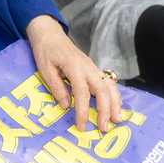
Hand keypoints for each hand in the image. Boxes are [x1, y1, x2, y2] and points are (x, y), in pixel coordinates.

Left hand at [25, 15, 121, 131]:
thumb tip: (66, 105)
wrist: (50, 35)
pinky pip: (108, 82)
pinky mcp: (93, 69)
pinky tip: (117, 105)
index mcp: (74, 67)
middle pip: (102, 90)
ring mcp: (92, 67)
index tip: (82, 125)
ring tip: (118, 118)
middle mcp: (88, 67)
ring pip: (109, 86)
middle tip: (105, 127)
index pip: (82, 93)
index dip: (83, 111)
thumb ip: (57, 87)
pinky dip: (114, 94)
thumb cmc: (46, 51)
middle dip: (106, 110)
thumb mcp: (45, 69)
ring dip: (115, 103)